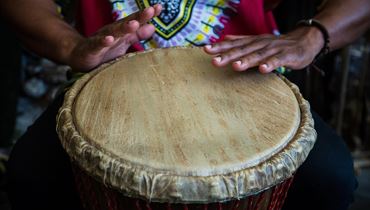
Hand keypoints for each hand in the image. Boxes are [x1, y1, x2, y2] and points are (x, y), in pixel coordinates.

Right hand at [67, 4, 161, 71]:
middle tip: (150, 10)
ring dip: (124, 28)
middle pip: (127, 23)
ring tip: (134, 24)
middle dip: (139, 17)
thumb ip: (137, 35)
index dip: (146, 15)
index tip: (159, 7)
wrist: (80, 55)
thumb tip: (153, 27)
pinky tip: (109, 39)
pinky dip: (103, 42)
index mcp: (121, 30)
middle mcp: (112, 32)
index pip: (136, 20)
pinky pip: (97, 45)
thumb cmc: (105, 50)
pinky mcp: (92, 49)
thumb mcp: (123, 42)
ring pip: (113, 32)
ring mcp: (101, 39)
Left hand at [204, 27, 323, 72]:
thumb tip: (224, 38)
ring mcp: (274, 49)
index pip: (234, 44)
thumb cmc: (278, 44)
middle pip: (243, 50)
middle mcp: (261, 44)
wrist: (304, 40)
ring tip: (235, 66)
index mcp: (253, 41)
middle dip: (228, 55)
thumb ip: (241, 40)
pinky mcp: (287, 56)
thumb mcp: (258, 41)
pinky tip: (262, 69)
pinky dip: (270, 64)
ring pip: (258, 55)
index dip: (220, 47)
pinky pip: (278, 60)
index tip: (206, 50)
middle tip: (215, 61)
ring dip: (246, 60)